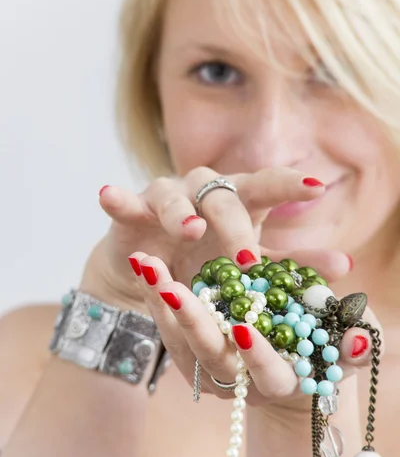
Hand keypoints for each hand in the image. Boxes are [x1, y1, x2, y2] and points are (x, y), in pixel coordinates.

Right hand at [80, 166, 350, 308]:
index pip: (266, 186)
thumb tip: (345, 265)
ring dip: (181, 210)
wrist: (152, 273)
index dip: (289, 184)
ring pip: (174, 194)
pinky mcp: (131, 210)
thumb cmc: (206, 264)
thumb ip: (290, 264)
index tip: (317, 186)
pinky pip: (123, 201)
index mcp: (237, 201)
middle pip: (222, 194)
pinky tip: (108, 195)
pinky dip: (118, 199)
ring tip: (190, 229)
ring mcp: (165, 197)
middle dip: (234, 223)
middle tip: (245, 258)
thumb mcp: (248, 268)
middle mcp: (203, 192)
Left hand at [127, 251, 382, 407]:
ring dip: (162, 304)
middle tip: (174, 287)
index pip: (267, 373)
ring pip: (181, 342)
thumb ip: (353, 341)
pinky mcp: (189, 353)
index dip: (257, 355)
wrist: (289, 354)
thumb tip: (359, 338)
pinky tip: (143, 265)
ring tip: (148, 265)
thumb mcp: (344, 340)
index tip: (242, 326)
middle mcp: (240, 380)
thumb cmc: (322, 341)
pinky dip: (154, 297)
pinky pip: (166, 328)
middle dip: (193, 322)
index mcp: (280, 378)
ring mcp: (210, 369)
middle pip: (212, 357)